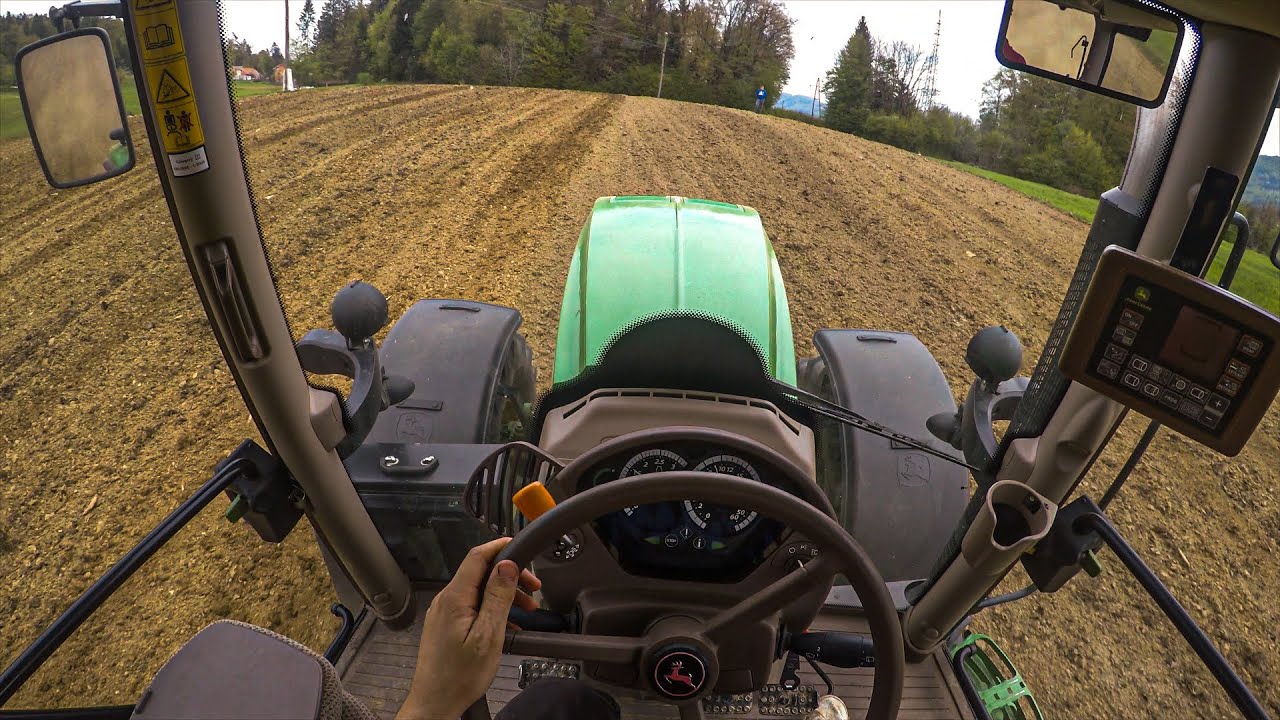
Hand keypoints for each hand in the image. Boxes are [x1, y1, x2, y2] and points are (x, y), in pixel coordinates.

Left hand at [397, 538, 541, 719]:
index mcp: (455, 598)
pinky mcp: (446, 626)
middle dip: (510, 576)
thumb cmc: (458, 677)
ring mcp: (445, 613)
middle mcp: (446, 601)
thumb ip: (497, 597)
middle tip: (534, 588)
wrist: (434, 704)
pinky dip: (493, 610)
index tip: (520, 546)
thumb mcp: (487, 635)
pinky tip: (509, 626)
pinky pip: (473, 608)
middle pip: (481, 574)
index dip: (500, 547)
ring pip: (479, 592)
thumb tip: (507, 566)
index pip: (477, 557)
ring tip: (528, 610)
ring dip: (504, 596)